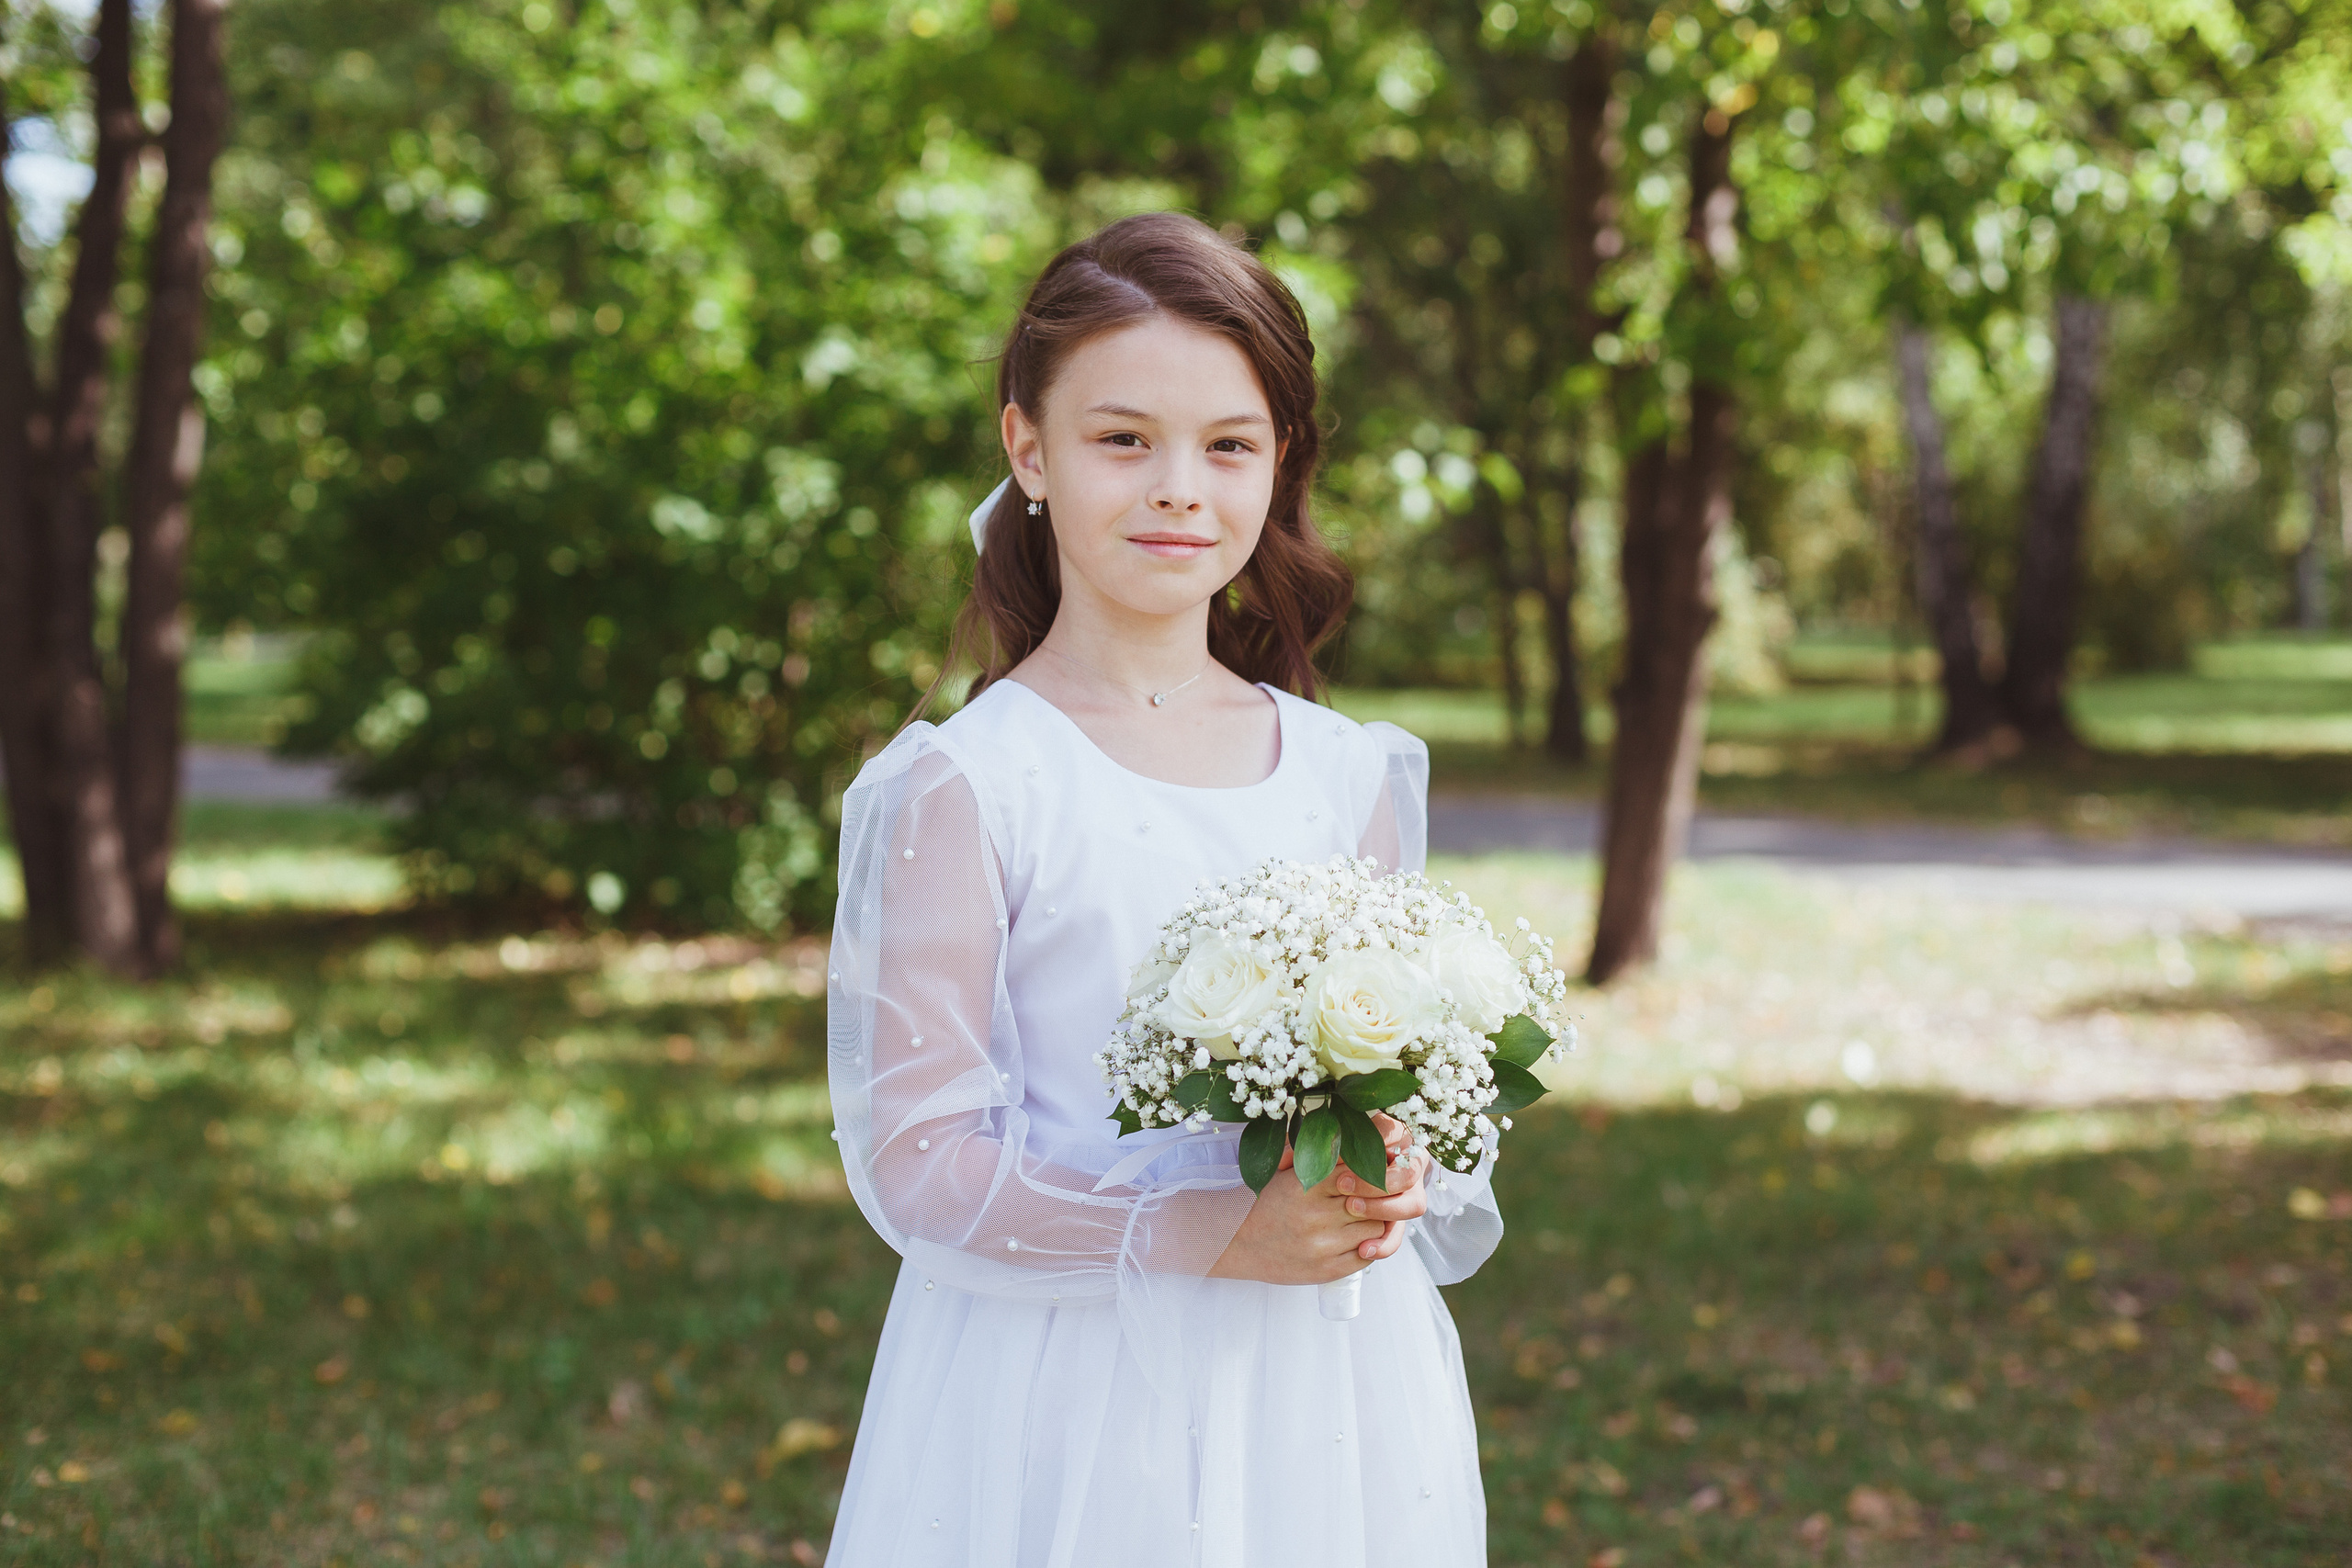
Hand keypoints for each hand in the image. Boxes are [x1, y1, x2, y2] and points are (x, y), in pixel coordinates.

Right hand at [1207, 1112, 1430, 1284]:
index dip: (1378, 1164)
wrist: (1238, 1243)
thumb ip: (1317, 1149)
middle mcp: (1316, 1215)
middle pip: (1375, 1199)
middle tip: (1384, 1186)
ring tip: (1364, 1213)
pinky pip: (1367, 1255)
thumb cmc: (1267, 1201)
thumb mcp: (1287, 1168)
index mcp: (1307, 1184)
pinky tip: (1358, 1236)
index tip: (1387, 1159)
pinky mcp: (1327, 1270)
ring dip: (1377, 1219)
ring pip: (1376, 1227)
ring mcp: (1323, 1245)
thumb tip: (1354, 1126)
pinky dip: (1370, 1245)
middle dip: (1382, 1192)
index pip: (1361, 1169)